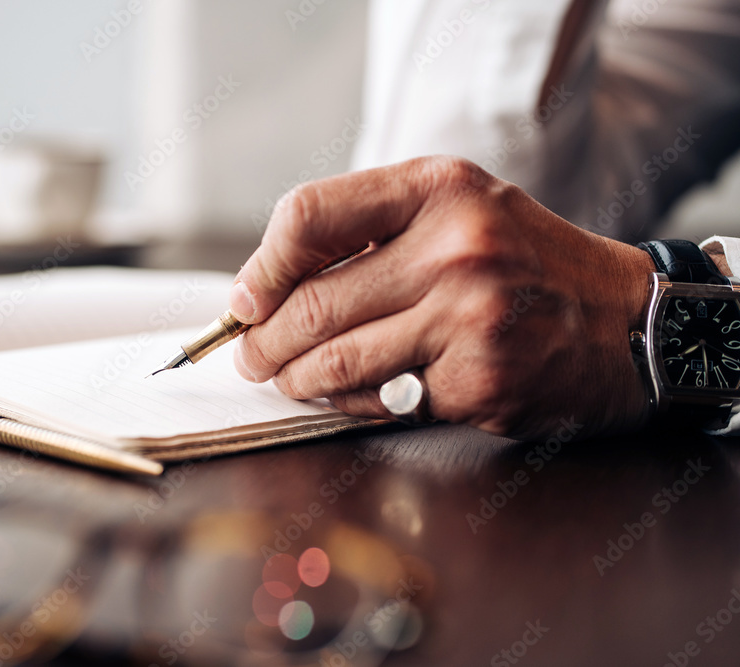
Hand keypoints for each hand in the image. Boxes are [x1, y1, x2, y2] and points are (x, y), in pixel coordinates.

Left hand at [229, 156, 655, 440]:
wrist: (624, 321)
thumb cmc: (525, 263)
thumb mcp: (455, 211)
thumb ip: (365, 232)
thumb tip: (261, 287)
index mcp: (438, 189)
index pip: (308, 217)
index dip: (261, 267)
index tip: (245, 300)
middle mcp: (454, 248)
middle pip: (310, 304)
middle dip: (262, 342)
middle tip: (251, 356)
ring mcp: (468, 319)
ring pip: (335, 362)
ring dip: (295, 379)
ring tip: (287, 379)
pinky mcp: (477, 381)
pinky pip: (381, 401)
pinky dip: (353, 403)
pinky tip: (354, 394)